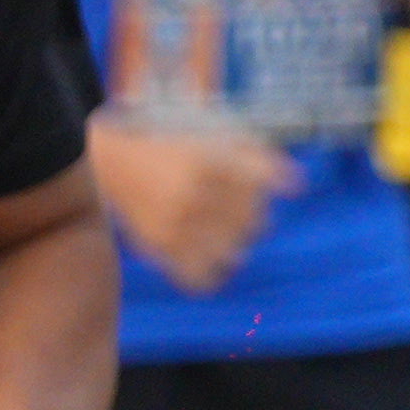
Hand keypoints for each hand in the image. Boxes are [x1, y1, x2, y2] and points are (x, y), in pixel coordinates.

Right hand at [90, 117, 296, 295]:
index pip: (262, 182)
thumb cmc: (171, 144)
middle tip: (243, 206)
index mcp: (206, 160)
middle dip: (257, 214)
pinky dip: (213, 275)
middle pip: (254, 220)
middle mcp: (193, 193)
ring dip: (239, 244)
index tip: (283, 185)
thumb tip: (297, 185)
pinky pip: (200, 276)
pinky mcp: (159, 245)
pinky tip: (214, 262)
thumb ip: (256, 154)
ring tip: (226, 232)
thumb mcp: (213, 132)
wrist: (112, 159)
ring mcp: (175, 223)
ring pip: (234, 252)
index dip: (278, 183)